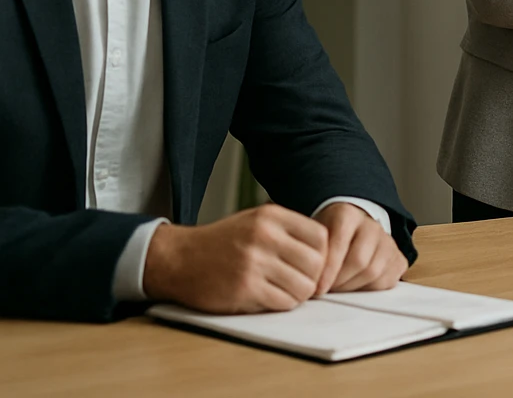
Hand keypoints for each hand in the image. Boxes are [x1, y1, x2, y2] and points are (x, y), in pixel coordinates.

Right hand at [142, 204, 328, 312]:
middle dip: (312, 278)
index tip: (310, 265)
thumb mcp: (256, 220)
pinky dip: (282, 304)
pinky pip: (283, 302)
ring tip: (283, 290)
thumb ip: (289, 231)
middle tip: (298, 282)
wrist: (177, 258)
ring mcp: (254, 263)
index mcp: (271, 216)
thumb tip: (327, 253)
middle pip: (316, 264)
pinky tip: (269, 298)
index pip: (321, 237)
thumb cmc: (222, 242)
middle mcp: (265, 236)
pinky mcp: (244, 288)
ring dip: (297, 294)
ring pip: (303, 287)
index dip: (322, 255)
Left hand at [313, 202, 407, 294]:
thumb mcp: (315, 238)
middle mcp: (372, 226)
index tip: (318, 288)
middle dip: (340, 282)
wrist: (352, 229)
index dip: (328, 269)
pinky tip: (356, 286)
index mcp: (347, 215)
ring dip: (352, 288)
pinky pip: (386, 281)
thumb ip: (311, 254)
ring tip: (338, 289)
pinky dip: (369, 289)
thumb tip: (308, 283)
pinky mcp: (398, 258)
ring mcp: (388, 241)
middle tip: (326, 290)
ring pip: (374, 272)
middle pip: (359, 261)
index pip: (339, 243)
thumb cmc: (328, 237)